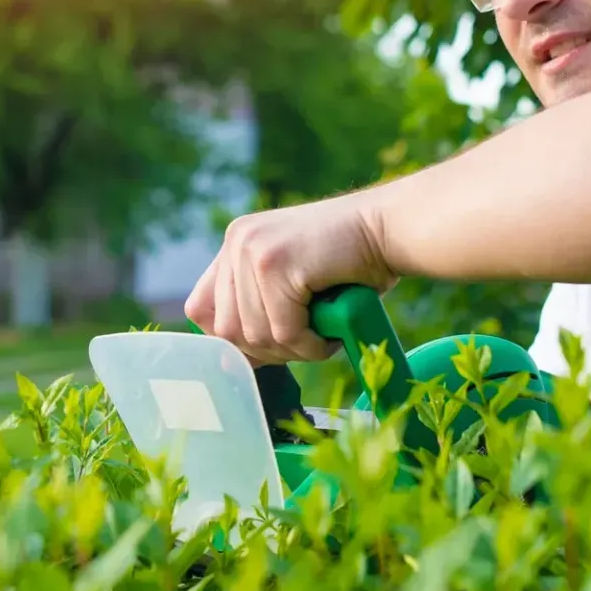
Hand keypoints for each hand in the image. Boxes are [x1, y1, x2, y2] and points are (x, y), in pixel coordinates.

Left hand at [182, 193, 396, 365]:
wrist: (390, 228)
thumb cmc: (352, 263)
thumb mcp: (290, 284)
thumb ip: (257, 308)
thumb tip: (229, 363)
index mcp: (235, 243)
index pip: (200, 310)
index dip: (231, 340)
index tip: (268, 347)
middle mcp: (236, 241)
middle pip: (225, 330)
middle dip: (266, 351)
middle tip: (304, 345)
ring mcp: (253, 249)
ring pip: (255, 335)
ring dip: (293, 350)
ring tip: (322, 336)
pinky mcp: (276, 263)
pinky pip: (285, 332)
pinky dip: (311, 346)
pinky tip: (330, 335)